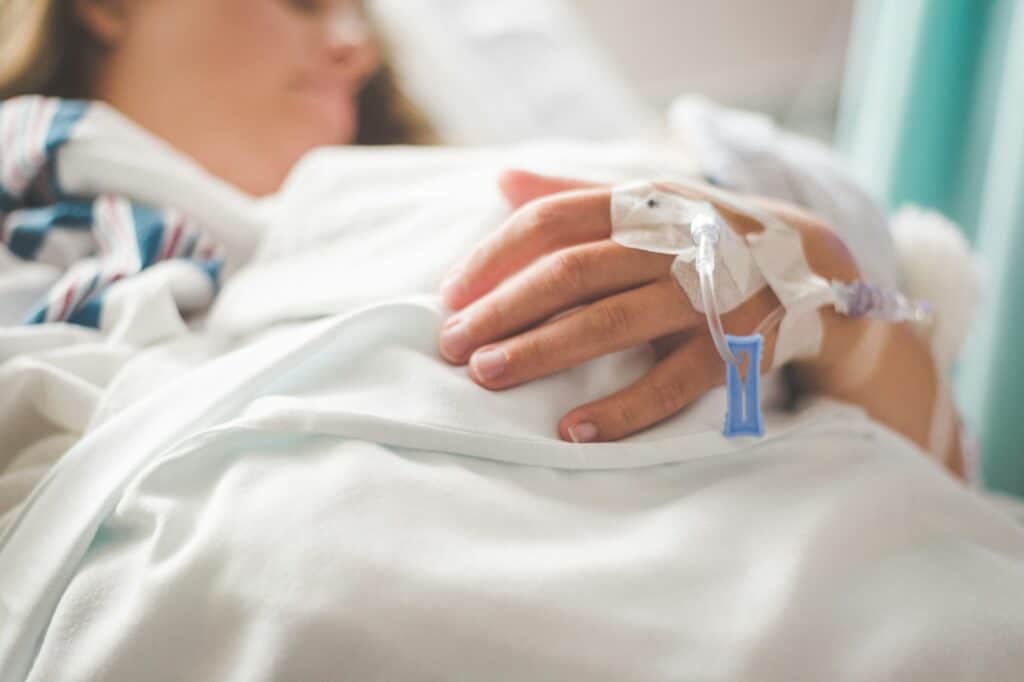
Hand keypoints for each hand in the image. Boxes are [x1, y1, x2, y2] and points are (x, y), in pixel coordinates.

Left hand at [438, 170, 860, 442]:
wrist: (812, 264)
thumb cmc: (703, 236)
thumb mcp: (648, 202)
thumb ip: (575, 194)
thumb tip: (501, 180)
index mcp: (642, 205)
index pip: (552, 220)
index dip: (494, 255)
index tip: (448, 294)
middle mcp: (671, 243)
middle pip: (572, 272)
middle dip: (503, 308)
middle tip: (452, 344)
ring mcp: (706, 295)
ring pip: (612, 322)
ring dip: (544, 351)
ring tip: (488, 376)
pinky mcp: (737, 347)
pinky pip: (672, 383)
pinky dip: (623, 409)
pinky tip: (572, 430)